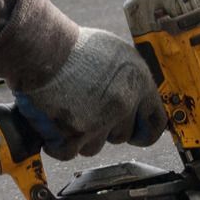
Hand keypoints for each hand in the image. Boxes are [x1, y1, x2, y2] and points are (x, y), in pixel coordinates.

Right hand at [13, 27, 165, 161]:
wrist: (43, 49)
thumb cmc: (74, 47)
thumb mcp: (116, 54)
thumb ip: (129, 81)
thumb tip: (135, 102)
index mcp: (139, 83)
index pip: (155, 123)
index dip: (144, 132)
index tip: (135, 135)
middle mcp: (123, 104)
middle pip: (120, 137)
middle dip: (105, 129)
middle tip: (86, 108)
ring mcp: (99, 122)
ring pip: (94, 147)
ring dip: (80, 136)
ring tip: (67, 110)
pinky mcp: (74, 134)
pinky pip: (69, 152)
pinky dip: (57, 143)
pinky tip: (52, 123)